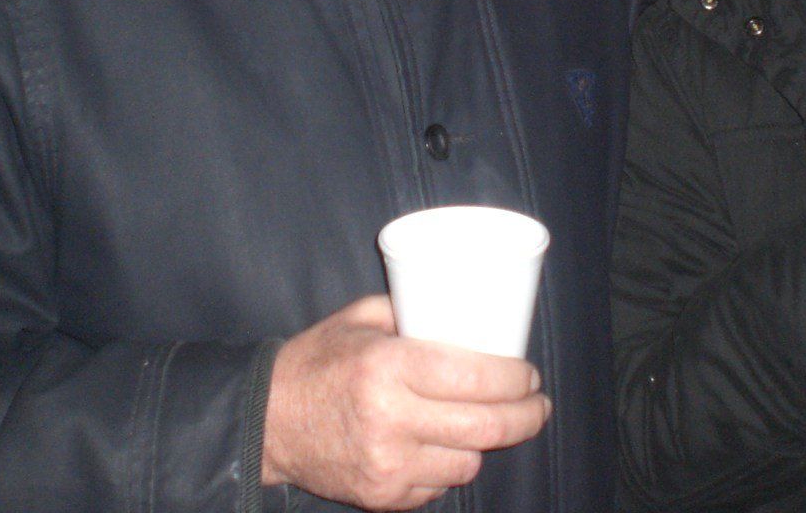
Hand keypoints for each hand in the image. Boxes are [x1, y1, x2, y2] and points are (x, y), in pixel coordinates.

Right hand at [260, 294, 551, 509]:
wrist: (268, 421)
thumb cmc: (319, 361)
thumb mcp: (362, 319)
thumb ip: (413, 312)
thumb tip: (471, 310)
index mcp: (387, 367)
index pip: (474, 378)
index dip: (515, 380)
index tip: (529, 375)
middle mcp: (390, 420)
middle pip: (485, 426)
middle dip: (526, 416)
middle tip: (538, 404)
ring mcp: (387, 465)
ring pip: (468, 461)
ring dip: (485, 442)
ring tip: (485, 421)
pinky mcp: (383, 496)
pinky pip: (440, 485)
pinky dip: (449, 465)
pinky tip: (443, 445)